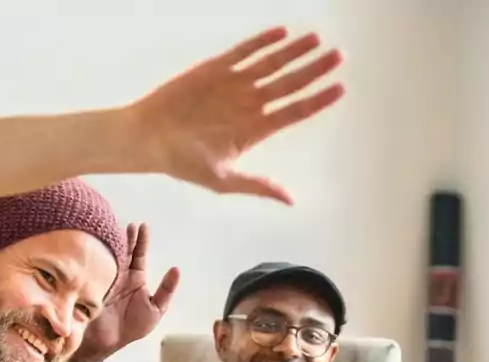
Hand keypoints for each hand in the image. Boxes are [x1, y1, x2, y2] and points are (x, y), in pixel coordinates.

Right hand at [70, 222, 178, 361]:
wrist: (110, 341)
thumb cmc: (133, 327)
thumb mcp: (156, 309)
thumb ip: (166, 290)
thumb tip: (176, 269)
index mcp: (135, 278)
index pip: (138, 254)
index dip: (140, 241)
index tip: (142, 226)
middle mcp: (119, 275)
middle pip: (122, 250)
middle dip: (124, 236)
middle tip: (126, 223)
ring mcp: (104, 277)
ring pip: (108, 255)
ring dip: (109, 242)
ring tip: (111, 227)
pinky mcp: (90, 284)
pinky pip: (93, 267)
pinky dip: (94, 255)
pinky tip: (95, 244)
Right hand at [126, 26, 344, 202]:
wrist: (147, 139)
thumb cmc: (182, 163)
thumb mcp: (223, 180)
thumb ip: (257, 185)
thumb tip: (290, 199)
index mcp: (255, 129)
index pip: (295, 111)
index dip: (319, 99)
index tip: (341, 88)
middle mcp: (249, 104)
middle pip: (291, 84)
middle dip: (315, 69)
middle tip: (339, 56)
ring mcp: (234, 85)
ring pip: (271, 64)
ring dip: (294, 52)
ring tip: (316, 39)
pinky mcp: (214, 70)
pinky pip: (243, 53)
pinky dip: (261, 42)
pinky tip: (281, 33)